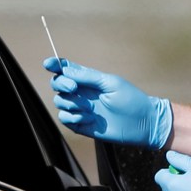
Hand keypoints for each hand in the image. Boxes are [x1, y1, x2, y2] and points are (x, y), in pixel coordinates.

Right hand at [43, 57, 172, 148]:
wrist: (142, 123)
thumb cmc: (130, 99)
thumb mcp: (110, 83)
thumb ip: (87, 76)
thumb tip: (65, 70)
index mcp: (89, 79)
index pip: (67, 69)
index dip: (55, 66)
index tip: (49, 65)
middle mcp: (82, 93)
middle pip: (58, 84)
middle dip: (61, 84)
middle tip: (74, 88)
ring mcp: (81, 109)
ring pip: (59, 102)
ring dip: (71, 103)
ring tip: (90, 108)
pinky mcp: (81, 125)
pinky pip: (65, 118)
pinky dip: (72, 117)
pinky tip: (88, 118)